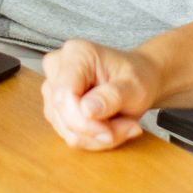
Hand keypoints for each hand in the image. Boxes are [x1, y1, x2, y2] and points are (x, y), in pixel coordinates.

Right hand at [40, 38, 158, 149]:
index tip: (111, 133)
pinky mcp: (55, 106)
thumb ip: (113, 96)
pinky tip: (111, 128)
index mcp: (76, 54)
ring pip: (66, 129)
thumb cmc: (137, 77)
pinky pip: (69, 134)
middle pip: (63, 114)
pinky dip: (93, 139)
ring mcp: (53, 87)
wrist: (140, 77)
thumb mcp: (135, 87)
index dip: (84, 122)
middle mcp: (57, 67)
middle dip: (96, 131)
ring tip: (123, 126)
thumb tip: (87, 110)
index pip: (64, 95)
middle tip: (129, 128)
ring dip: (97, 137)